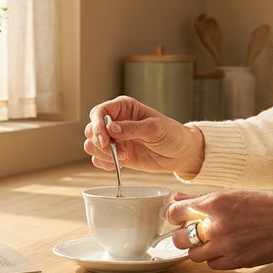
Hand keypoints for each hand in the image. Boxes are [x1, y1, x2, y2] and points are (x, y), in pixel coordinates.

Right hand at [82, 96, 204, 175]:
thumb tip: (111, 128)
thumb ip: (132, 128)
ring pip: (91, 145)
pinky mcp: (117, 154)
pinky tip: (120, 165)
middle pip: (91, 130)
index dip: (97, 125)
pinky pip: (99, 160)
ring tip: (125, 157)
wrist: (181, 154)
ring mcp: (115, 139)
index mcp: (124, 108)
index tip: (104, 139)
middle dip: (101, 143)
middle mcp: (116, 122)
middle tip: (119, 152)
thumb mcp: (155, 128)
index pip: (99, 112)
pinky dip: (105, 164)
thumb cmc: (172, 134)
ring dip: (104, 154)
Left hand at [167, 190, 272, 269]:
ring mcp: (225, 246)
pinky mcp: (235, 262)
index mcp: (215, 203)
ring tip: (211, 241)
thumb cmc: (264, 205)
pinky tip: (223, 249)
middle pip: (179, 238)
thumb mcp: (231, 194)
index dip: (174, 215)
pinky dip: (213, 258)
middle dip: (183, 235)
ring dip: (198, 248)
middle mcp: (217, 226)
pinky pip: (211, 265)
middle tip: (192, 231)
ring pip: (193, 255)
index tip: (178, 217)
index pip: (175, 212)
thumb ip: (201, 197)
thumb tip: (177, 196)